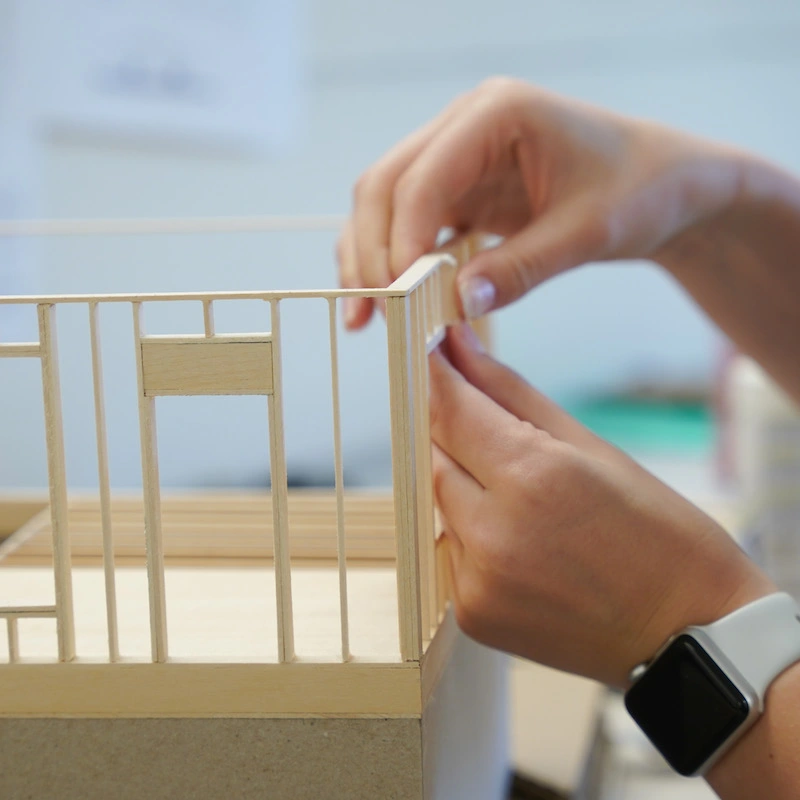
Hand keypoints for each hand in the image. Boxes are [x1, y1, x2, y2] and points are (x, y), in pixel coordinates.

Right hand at [338, 77, 743, 328]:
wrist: (661, 184)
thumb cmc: (638, 191)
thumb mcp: (589, 233)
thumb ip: (523, 267)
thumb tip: (459, 304)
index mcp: (496, 113)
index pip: (423, 177)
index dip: (401, 239)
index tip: (399, 298)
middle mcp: (464, 126)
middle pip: (385, 185)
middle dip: (370, 251)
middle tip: (372, 314)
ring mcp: (457, 157)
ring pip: (385, 204)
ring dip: (368, 258)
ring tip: (364, 318)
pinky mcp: (460, 189)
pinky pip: (409, 224)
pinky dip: (393, 261)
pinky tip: (387, 302)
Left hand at [430, 324, 773, 685]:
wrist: (688, 637)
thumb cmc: (659, 535)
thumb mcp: (592, 448)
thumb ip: (513, 395)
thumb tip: (461, 349)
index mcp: (533, 478)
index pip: (452, 410)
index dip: (437, 375)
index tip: (432, 352)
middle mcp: (494, 532)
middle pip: (435, 456)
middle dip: (450, 429)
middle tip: (476, 413)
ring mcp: (477, 580)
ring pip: (438, 502)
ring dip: (461, 481)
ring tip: (513, 484)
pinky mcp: (471, 613)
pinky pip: (449, 549)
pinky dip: (468, 529)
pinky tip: (514, 531)